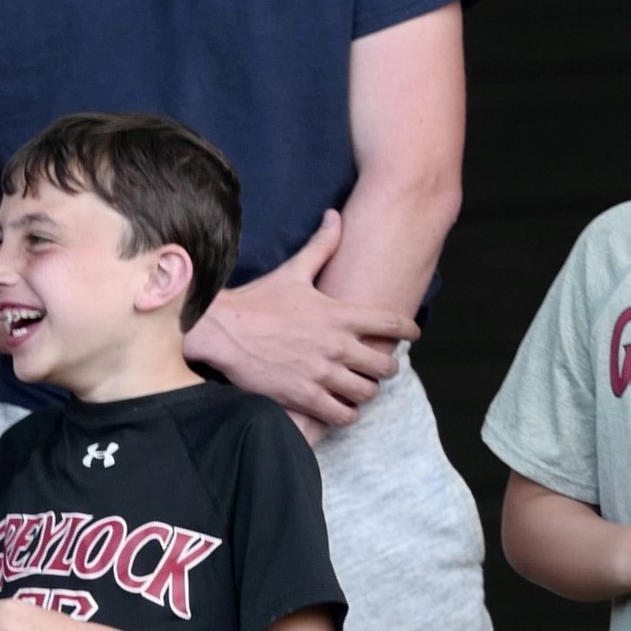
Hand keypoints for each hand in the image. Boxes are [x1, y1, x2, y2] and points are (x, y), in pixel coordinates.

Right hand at [186, 210, 415, 432]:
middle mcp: (338, 346)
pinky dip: (346, 413)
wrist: (221, 329)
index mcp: (341, 315)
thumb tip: (335, 216)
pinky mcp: (305, 396)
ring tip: (356, 388)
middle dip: (384, 368)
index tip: (410, 334)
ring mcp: (322, 373)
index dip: (408, 330)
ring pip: (367, 392)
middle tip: (373, 367)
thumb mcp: (293, 271)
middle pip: (386, 366)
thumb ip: (321, 246)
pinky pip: (343, 414)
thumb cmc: (257, 301)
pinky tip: (338, 406)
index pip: (394, 324)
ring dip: (365, 392)